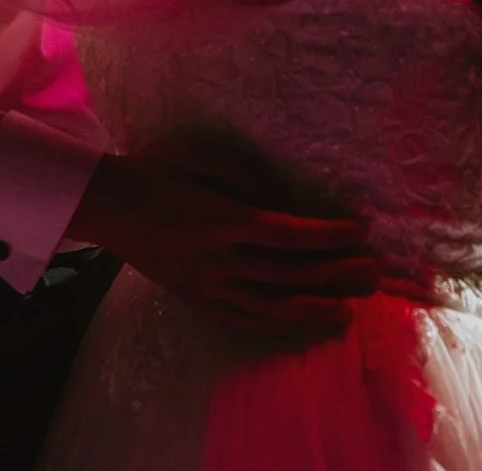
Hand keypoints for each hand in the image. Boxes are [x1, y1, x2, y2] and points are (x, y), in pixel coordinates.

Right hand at [67, 140, 383, 337]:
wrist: (106, 206)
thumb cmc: (155, 170)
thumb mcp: (197, 154)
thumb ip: (242, 175)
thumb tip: (280, 198)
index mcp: (220, 220)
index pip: (286, 234)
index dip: (326, 235)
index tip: (360, 231)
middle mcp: (218, 260)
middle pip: (287, 274)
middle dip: (335, 275)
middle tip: (374, 275)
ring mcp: (206, 286)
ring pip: (269, 306)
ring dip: (314, 310)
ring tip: (352, 314)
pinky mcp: (197, 299)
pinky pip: (243, 319)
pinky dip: (276, 325)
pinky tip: (304, 326)